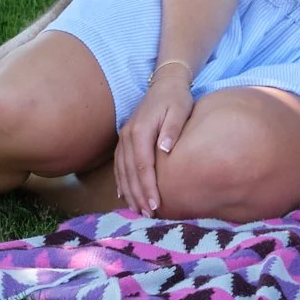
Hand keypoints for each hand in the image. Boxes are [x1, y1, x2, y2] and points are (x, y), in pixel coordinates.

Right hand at [116, 60, 197, 214]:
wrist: (165, 83)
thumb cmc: (176, 99)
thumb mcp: (179, 110)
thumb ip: (172, 129)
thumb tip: (165, 149)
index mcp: (140, 131)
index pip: (142, 165)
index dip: (147, 187)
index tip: (155, 205)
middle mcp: (127, 136)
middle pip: (130, 172)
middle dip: (137, 195)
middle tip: (147, 215)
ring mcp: (123, 137)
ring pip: (122, 170)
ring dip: (128, 192)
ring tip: (137, 210)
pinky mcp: (124, 139)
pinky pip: (119, 164)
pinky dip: (121, 181)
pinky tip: (124, 195)